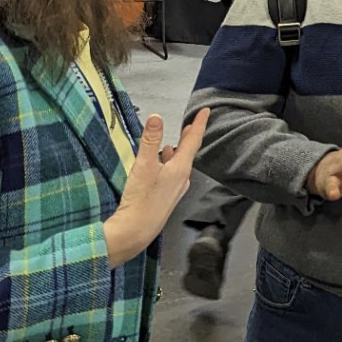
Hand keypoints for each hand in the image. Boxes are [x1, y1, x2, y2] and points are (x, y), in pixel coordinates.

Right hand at [104, 108, 209, 268]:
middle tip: (191, 125)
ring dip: (177, 152)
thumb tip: (157, 117)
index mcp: (181, 168)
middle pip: (188, 153)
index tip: (205, 111)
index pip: (193, 140)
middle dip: (189, 138)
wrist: (136, 231)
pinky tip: (160, 166)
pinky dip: (169, 165)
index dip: (198, 124)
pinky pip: (172, 175)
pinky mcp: (166, 198)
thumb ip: (150, 141)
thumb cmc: (141, 198)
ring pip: (180, 165)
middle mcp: (182, 179)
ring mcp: (175, 190)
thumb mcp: (143, 165)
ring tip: (173, 144)